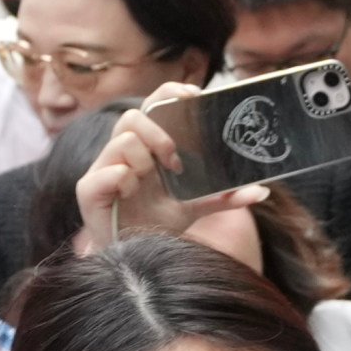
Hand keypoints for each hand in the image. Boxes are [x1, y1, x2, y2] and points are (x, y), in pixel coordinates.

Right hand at [73, 90, 268, 254]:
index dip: (169, 92)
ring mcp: (103, 169)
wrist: (133, 258)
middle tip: (176, 160)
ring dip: (144, 160)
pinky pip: (109, 171)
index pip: (152, 104)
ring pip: (123, 139)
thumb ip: (224, 196)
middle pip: (133, 116)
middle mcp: (122, 153)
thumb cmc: (157, 224)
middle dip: (159, 134)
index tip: (193, 96)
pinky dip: (124, 178)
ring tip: (149, 183)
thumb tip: (261, 190)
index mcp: (145, 148)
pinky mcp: (89, 190)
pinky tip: (132, 192)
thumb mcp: (195, 206)